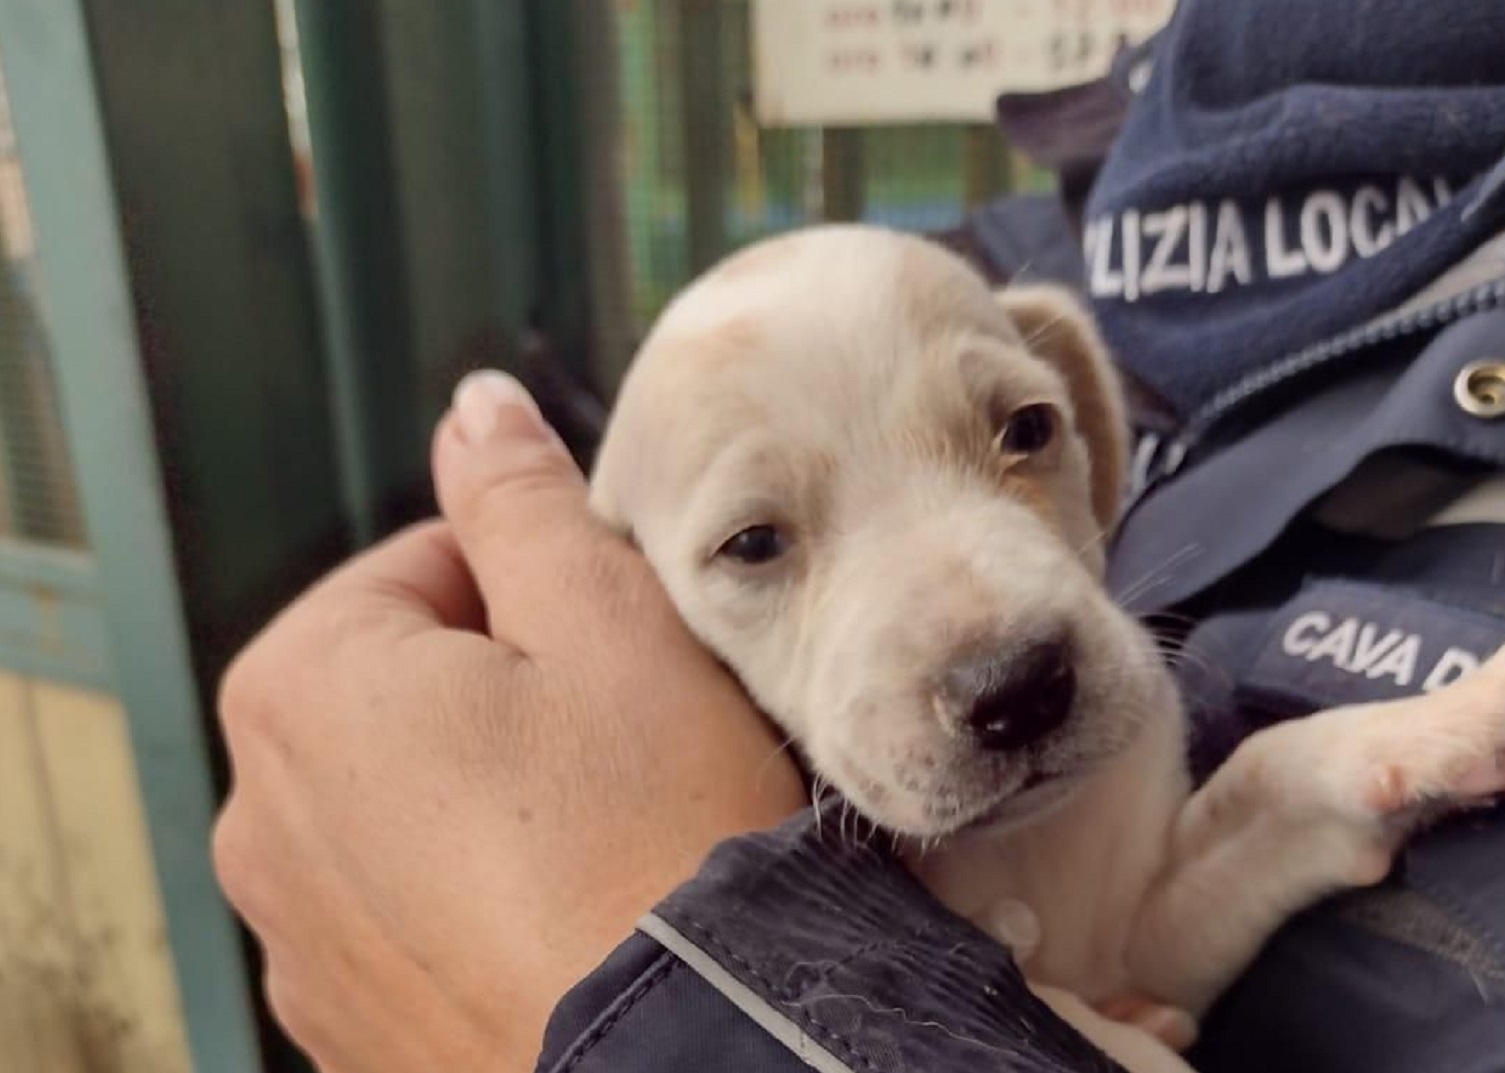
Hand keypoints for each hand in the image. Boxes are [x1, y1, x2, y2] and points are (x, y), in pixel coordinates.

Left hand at [212, 370, 805, 1071]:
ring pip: (410, 796)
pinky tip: (570, 901)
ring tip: (603, 820)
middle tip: (621, 729)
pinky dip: (481, 888)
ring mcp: (300, 934)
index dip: (542, 585)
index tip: (616, 638)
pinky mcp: (351, 1021)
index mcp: (303, 687)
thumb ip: (520, 499)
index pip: (425, 565)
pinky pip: (413, 906)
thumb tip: (474, 409)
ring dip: (492, 786)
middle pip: (408, 682)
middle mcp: (263, 815)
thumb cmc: (657, 833)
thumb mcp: (605, 619)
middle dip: (510, 684)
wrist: (694, 1051)